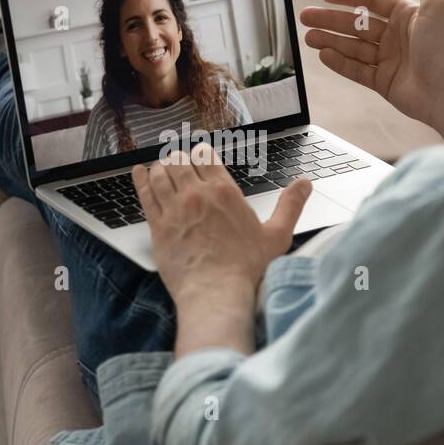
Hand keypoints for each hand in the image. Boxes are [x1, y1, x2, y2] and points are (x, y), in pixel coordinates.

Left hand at [132, 143, 311, 313]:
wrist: (216, 292)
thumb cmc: (247, 268)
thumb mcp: (277, 235)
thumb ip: (291, 205)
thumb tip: (304, 184)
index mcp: (224, 191)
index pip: (206, 156)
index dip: (201, 152)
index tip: (200, 154)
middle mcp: (196, 194)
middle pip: (180, 161)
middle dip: (180, 158)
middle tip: (180, 161)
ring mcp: (174, 209)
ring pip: (161, 174)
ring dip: (161, 167)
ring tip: (162, 167)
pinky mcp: (158, 226)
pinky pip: (145, 194)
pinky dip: (140, 179)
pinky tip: (138, 173)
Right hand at [301, 0, 443, 128]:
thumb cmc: (443, 48)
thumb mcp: (436, 6)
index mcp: (407, 17)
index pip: (370, 2)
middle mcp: (396, 37)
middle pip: (356, 24)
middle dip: (330, 20)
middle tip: (305, 16)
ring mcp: (388, 60)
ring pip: (352, 47)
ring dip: (330, 40)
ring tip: (308, 37)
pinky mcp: (383, 82)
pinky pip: (356, 70)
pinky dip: (339, 62)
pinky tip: (323, 54)